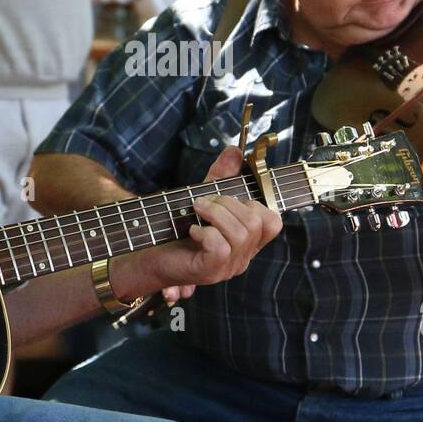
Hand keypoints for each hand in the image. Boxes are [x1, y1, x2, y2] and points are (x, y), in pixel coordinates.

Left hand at [134, 146, 281, 303]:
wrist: (150, 257)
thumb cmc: (178, 230)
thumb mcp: (204, 198)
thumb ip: (221, 176)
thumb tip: (235, 151)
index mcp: (247, 242)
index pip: (273, 223)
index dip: (255, 204)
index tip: (229, 198)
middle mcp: (243, 256)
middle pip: (256, 222)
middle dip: (228, 203)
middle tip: (204, 202)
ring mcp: (228, 266)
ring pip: (241, 234)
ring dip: (215, 213)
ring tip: (196, 210)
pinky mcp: (211, 270)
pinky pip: (221, 247)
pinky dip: (205, 232)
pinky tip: (193, 230)